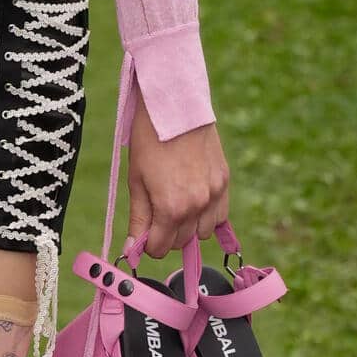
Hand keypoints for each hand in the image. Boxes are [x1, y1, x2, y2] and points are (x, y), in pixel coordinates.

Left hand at [126, 110, 229, 261]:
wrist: (175, 106)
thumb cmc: (149, 140)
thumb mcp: (136, 181)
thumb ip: (138, 219)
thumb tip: (132, 250)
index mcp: (171, 208)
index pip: (161, 248)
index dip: (148, 245)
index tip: (143, 234)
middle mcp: (197, 206)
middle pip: (182, 242)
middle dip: (166, 235)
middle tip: (156, 215)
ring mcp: (215, 194)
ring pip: (203, 232)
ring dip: (189, 227)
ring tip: (176, 205)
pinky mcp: (224, 181)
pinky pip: (220, 215)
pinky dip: (207, 215)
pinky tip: (195, 201)